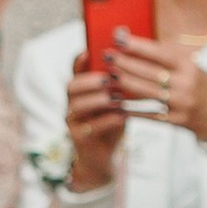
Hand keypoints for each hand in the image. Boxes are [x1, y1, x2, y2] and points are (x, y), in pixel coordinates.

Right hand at [60, 45, 129, 190]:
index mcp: (80, 92)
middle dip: (90, 81)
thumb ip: (119, 84)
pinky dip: (107, 120)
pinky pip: (90, 127)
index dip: (80, 61)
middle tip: (109, 79)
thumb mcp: (117, 101)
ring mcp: (73, 122)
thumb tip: (135, 60)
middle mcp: (71, 104)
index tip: (90, 51)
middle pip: (71, 87)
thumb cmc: (113, 123)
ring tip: (117, 98)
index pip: (75, 71)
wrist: (106, 157)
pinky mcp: (79, 139)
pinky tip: (123, 116)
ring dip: (99, 100)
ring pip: (78, 106)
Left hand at [103, 29, 206, 142]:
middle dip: (125, 63)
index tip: (120, 39)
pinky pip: (149, 114)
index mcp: (190, 67)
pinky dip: (132, 109)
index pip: (160, 53)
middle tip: (108, 56)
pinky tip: (117, 103)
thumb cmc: (201, 85)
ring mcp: (181, 104)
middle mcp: (186, 85)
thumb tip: (138, 41)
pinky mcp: (176, 121)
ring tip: (109, 76)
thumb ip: (168, 54)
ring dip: (124, 84)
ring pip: (146, 93)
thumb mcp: (192, 65)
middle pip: (149, 72)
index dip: (138, 46)